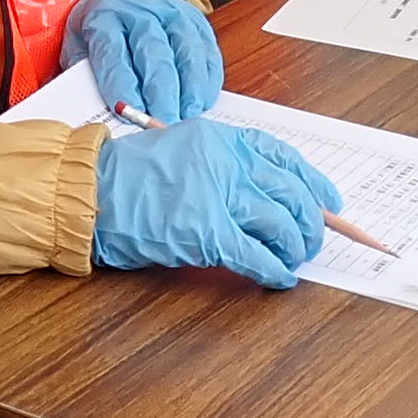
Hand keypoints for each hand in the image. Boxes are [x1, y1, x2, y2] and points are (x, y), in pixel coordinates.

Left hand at [66, 0, 221, 120]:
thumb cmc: (97, 34)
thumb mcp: (79, 50)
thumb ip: (89, 78)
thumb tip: (106, 116)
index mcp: (105, 15)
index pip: (113, 51)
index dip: (120, 83)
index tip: (125, 112)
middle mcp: (141, 10)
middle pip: (154, 53)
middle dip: (159, 93)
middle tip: (161, 125)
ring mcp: (174, 13)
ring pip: (186, 52)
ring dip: (188, 89)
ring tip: (185, 118)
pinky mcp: (197, 23)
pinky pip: (207, 54)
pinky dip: (206, 82)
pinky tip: (200, 104)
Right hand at [92, 121, 337, 288]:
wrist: (88, 194)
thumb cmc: (126, 177)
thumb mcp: (179, 150)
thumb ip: (222, 166)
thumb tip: (269, 196)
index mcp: (220, 139)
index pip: (283, 156)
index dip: (313, 182)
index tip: (329, 201)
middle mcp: (225, 162)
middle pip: (290, 192)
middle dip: (309, 222)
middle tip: (310, 241)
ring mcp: (217, 197)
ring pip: (280, 224)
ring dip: (294, 248)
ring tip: (293, 260)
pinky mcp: (206, 233)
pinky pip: (256, 255)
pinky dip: (274, 270)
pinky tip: (278, 278)